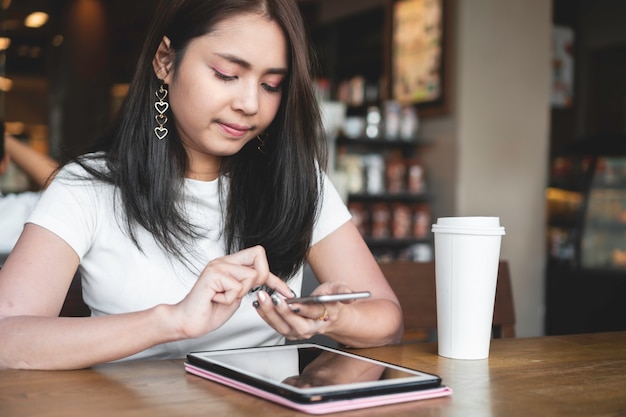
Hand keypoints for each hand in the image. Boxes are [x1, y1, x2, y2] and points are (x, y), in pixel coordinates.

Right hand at [169, 245, 291, 338]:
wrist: (186, 322)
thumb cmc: (208, 311)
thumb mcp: (237, 296)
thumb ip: (249, 284)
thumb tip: (266, 279)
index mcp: (230, 264)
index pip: (260, 259)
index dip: (275, 277)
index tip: (286, 292)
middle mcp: (224, 261)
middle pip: (259, 254)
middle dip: (259, 278)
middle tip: (241, 292)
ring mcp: (218, 266)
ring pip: (250, 276)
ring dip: (239, 293)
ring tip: (223, 297)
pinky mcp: (212, 275)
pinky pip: (236, 287)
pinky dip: (229, 299)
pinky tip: (216, 299)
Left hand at [254, 281, 356, 340]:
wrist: (329, 313)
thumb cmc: (332, 301)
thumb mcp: (339, 289)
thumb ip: (343, 290)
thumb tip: (348, 294)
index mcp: (326, 318)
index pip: (315, 314)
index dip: (304, 309)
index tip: (294, 303)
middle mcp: (312, 328)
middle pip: (296, 325)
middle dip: (283, 312)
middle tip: (273, 299)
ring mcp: (299, 332)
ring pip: (283, 327)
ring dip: (270, 314)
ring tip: (262, 299)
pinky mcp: (289, 331)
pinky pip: (276, 326)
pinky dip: (266, 315)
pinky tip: (259, 304)